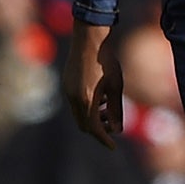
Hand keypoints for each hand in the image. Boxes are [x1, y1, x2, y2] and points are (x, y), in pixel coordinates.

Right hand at [61, 22, 121, 148]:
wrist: (89, 38)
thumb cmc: (106, 61)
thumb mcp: (116, 86)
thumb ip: (116, 109)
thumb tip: (117, 129)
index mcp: (86, 99)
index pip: (94, 129)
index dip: (104, 139)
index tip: (113, 146)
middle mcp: (73, 97)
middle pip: (83, 125)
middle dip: (97, 129)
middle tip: (112, 126)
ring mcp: (67, 90)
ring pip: (78, 114)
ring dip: (92, 117)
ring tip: (107, 108)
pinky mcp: (66, 83)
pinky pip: (75, 103)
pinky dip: (86, 107)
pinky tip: (99, 97)